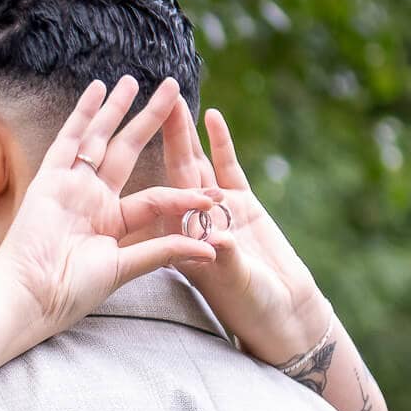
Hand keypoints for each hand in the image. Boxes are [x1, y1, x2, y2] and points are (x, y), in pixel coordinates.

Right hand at [0, 75, 220, 336]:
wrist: (30, 294)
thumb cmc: (72, 290)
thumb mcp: (126, 268)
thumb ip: (164, 251)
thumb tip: (211, 249)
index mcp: (113, 225)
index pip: (157, 198)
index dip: (187, 195)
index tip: (217, 194)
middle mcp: (93, 200)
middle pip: (127, 150)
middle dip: (150, 119)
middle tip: (173, 89)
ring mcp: (71, 187)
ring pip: (99, 138)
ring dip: (117, 109)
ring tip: (134, 79)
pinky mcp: (50, 180)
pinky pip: (70, 140)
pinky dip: (83, 115)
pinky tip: (98, 89)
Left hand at [161, 97, 330, 363]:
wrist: (284, 311)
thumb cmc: (252, 307)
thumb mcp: (238, 283)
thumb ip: (228, 260)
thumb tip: (218, 239)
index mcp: (178, 240)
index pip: (156, 196)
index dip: (145, 169)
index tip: (126, 140)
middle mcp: (192, 221)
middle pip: (171, 170)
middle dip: (161, 135)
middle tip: (147, 100)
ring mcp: (218, 209)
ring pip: (196, 163)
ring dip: (184, 132)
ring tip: (173, 99)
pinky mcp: (243, 204)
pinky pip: (228, 168)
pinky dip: (220, 144)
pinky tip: (212, 117)